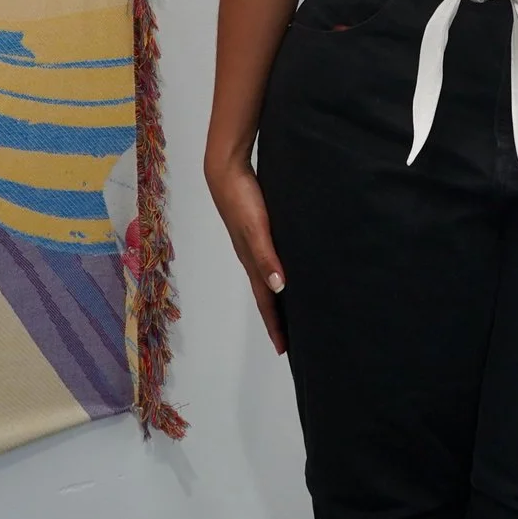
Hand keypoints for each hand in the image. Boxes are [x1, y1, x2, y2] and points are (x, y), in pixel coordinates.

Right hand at [205, 153, 287, 354]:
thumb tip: (279, 288)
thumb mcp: (256, 229)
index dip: (275, 324)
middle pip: (266, 294)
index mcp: (251, 260)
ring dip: (277, 296)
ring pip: (267, 277)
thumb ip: (266, 256)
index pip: (266, 300)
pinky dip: (277, 272)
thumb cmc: (242, 198)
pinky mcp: (255, 228)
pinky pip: (268, 259)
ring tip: (291, 310)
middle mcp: (251, 256)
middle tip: (291, 338)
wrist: (226, 169)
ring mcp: (252, 242)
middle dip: (276, 317)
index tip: (285, 349)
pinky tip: (286, 269)